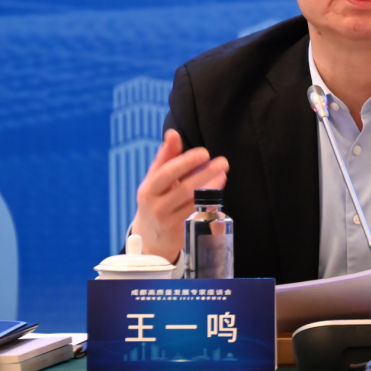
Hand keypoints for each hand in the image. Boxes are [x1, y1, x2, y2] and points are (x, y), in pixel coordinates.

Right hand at [131, 129, 228, 262]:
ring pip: (195, 203)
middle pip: (185, 189)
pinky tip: (219, 192)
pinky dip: (212, 203)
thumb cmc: (155, 199)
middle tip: (223, 162)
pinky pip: (200, 216)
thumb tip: (173, 133)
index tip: (204, 152)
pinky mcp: (182, 234)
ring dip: (212, 187)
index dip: (186, 162)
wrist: (151, 237)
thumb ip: (166, 156)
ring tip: (222, 173)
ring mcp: (170, 222)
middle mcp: (157, 207)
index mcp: (148, 190)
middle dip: (205, 174)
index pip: (167, 173)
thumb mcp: (155, 179)